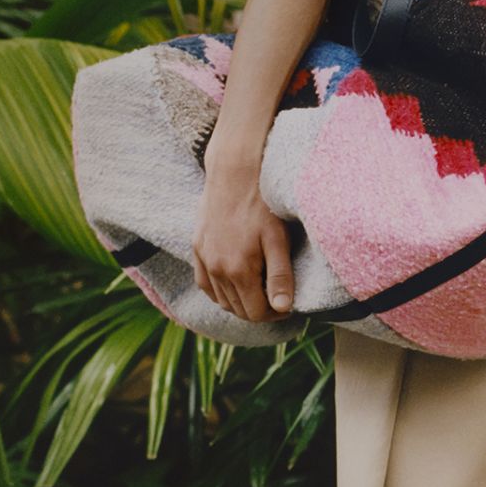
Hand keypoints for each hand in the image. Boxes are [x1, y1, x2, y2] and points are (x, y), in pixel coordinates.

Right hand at [192, 133, 295, 322]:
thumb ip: (280, 275)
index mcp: (238, 271)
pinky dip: (219, 291)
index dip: (275, 314)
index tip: (288, 305)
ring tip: (260, 290)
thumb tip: (283, 308)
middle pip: (238, 309)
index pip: (255, 312)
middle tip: (277, 298)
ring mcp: (204, 259)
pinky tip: (233, 284)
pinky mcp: (197, 248)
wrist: (235, 172)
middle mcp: (217, 270)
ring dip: (240, 301)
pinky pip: (204, 283)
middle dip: (259, 309)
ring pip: (221, 299)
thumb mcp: (278, 239)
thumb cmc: (262, 204)